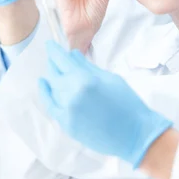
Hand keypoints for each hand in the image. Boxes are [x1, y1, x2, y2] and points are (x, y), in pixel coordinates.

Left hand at [38, 41, 171, 166]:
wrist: (134, 134)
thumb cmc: (128, 104)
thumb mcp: (110, 78)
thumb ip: (88, 67)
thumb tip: (72, 55)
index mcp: (85, 80)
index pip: (61, 60)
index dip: (53, 50)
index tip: (50, 45)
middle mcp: (72, 94)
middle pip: (54, 74)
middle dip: (53, 63)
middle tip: (54, 57)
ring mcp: (67, 111)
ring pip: (52, 89)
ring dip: (52, 78)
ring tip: (54, 71)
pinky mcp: (67, 125)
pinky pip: (51, 105)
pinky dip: (46, 94)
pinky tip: (44, 85)